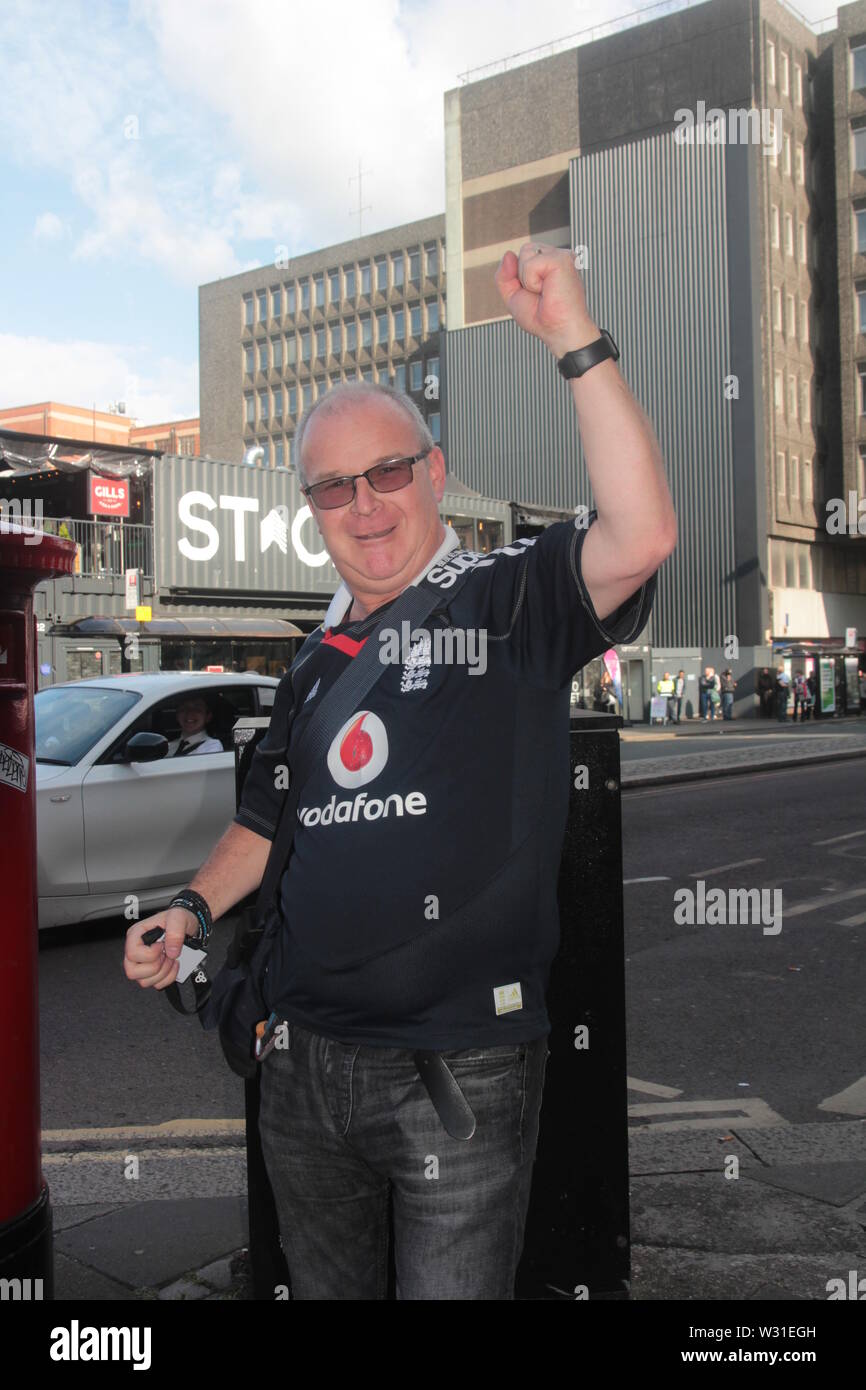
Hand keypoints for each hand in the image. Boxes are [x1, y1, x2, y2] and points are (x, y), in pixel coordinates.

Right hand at [123, 906, 199, 992]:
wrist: (189, 925)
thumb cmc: (179, 918)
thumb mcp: (178, 917)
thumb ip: (175, 932)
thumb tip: (171, 951)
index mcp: (135, 936)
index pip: (132, 954)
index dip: (149, 954)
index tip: (162, 946)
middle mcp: (136, 951)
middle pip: (132, 972)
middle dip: (155, 966)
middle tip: (167, 955)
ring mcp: (143, 964)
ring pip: (144, 982)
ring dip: (163, 972)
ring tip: (171, 958)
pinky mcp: (153, 973)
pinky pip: (157, 985)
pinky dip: (169, 977)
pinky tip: (174, 965)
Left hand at [494, 242, 598, 358]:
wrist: (558, 332)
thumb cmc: (542, 319)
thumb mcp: (513, 296)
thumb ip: (504, 275)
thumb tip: (508, 254)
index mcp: (550, 263)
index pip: (524, 254)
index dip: (520, 276)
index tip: (537, 293)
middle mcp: (558, 257)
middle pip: (525, 249)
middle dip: (523, 275)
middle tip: (541, 294)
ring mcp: (562, 256)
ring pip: (526, 253)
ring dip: (528, 279)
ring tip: (545, 292)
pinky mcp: (562, 260)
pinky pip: (530, 264)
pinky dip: (532, 282)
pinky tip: (548, 290)